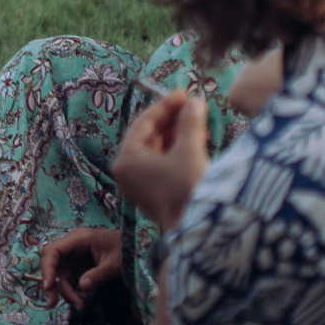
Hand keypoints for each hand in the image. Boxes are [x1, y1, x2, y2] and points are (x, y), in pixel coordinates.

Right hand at [40, 227, 123, 309]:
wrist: (134, 249)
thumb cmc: (125, 250)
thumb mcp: (114, 263)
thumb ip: (98, 275)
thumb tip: (82, 287)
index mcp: (78, 239)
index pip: (53, 251)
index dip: (48, 268)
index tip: (48, 286)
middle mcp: (71, 248)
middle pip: (53, 266)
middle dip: (53, 285)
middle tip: (52, 304)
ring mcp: (74, 258)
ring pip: (60, 277)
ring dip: (67, 293)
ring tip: (80, 305)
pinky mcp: (78, 268)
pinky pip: (70, 281)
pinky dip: (74, 293)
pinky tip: (82, 301)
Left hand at [114, 89, 209, 230]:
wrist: (199, 231)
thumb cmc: (188, 189)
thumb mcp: (188, 150)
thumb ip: (189, 123)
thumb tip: (194, 101)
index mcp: (125, 160)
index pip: (143, 124)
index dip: (164, 106)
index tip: (183, 92)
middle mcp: (128, 172)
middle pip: (149, 136)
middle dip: (172, 119)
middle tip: (193, 104)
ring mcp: (141, 184)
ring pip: (158, 149)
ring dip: (177, 133)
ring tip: (199, 119)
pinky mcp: (155, 192)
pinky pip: (163, 163)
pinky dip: (178, 150)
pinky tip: (197, 138)